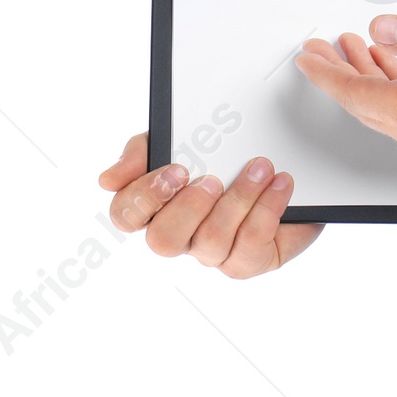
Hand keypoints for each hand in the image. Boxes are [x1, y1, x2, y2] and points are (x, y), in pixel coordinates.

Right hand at [97, 132, 322, 277]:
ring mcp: (212, 252)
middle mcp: (181, 233)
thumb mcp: (183, 136)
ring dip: (239, 199)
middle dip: (188, 208)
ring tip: (261, 168)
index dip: (145, 197)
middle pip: (162, 240)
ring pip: (211, 241)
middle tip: (213, 179)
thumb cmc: (226, 154)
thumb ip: (146, 148)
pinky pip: (250, 247)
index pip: (125, 214)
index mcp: (157, 204)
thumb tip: (108, 179)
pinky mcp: (246, 261)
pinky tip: (280, 183)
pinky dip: (267, 209)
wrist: (289, 166)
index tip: (176, 169)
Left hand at [293, 16, 396, 176]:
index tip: (307, 57)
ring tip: (355, 49)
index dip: (326, 73)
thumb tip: (383, 27)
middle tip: (319, 52)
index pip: (355, 93)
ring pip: (385, 108)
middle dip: (338, 74)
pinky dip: (391, 87)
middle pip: (363, 104)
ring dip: (367, 77)